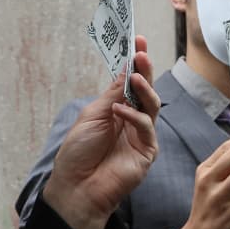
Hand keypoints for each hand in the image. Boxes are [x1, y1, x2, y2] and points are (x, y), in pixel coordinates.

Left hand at [43, 34, 161, 228]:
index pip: (129, 82)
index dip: (134, 63)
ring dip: (145, 89)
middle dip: (145, 70)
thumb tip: (127, 70)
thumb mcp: (92, 115)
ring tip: (136, 77)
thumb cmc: (78, 153)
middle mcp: (131, 119)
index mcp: (115, 109)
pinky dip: (135, 117)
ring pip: (152, 106)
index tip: (137, 42)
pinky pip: (147, 128)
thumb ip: (112, 94)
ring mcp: (141, 135)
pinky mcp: (147, 151)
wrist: (77, 186)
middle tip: (142, 53)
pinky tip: (120, 111)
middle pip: (144, 90)